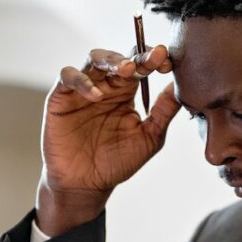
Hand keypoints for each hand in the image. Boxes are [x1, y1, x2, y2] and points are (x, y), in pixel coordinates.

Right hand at [37, 46, 178, 235]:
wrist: (86, 185)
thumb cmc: (117, 162)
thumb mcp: (149, 137)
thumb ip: (164, 112)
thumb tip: (181, 86)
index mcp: (127, 92)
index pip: (140, 66)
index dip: (153, 60)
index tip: (167, 62)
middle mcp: (105, 86)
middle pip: (119, 58)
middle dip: (136, 56)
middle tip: (151, 60)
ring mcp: (82, 89)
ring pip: (93, 59)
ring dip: (110, 59)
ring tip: (126, 69)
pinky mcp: (60, 98)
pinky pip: (68, 77)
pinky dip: (82, 80)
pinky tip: (97, 95)